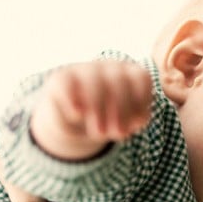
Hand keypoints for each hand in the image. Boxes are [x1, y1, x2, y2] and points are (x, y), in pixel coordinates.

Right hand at [31, 60, 152, 159]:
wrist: (77, 120)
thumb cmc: (111, 119)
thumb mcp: (126, 122)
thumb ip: (134, 121)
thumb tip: (135, 122)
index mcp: (131, 73)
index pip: (141, 78)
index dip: (141, 102)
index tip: (136, 125)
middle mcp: (110, 66)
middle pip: (118, 81)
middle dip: (120, 110)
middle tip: (117, 134)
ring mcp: (85, 69)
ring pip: (93, 82)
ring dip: (99, 109)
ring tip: (99, 134)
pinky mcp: (61, 77)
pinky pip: (66, 84)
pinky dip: (72, 101)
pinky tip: (77, 116)